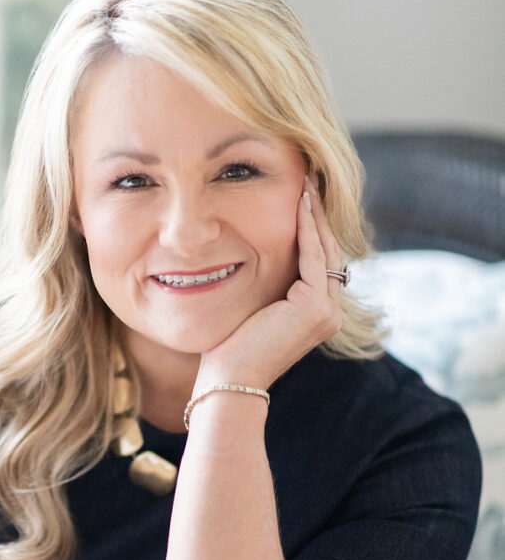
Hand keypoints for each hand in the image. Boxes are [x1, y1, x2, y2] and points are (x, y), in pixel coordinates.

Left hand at [194, 175, 342, 391]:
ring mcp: (327, 312)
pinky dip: (306, 229)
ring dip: (314, 215)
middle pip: (326, 252)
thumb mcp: (252, 308)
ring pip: (323, 251)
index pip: (317, 261)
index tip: (301, 195)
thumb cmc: (229, 349)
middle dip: (317, 215)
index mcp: (317, 314)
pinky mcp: (316, 308)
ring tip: (307, 182)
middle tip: (310, 178)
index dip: (311, 227)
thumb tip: (249, 255)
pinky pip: (312, 257)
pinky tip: (299, 203)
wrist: (229, 381)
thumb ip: (264, 285)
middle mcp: (330, 313)